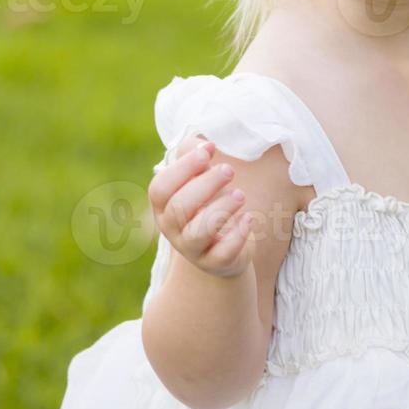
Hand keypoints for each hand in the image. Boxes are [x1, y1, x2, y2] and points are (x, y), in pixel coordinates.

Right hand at [147, 138, 255, 278]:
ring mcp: (191, 249)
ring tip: (240, 194)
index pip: (160, 188)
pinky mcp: (214, 263)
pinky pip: (222, 254)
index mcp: (163, 205)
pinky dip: (237, 235)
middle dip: (205, 185)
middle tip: (229, 170)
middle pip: (179, 208)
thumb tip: (203, 145)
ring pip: (197, 233)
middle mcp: (171, 228)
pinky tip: (249, 218)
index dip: (182, 168)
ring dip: (221, 209)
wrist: (224, 248)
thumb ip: (196, 159)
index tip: (207, 151)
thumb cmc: (209, 205)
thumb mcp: (199, 179)